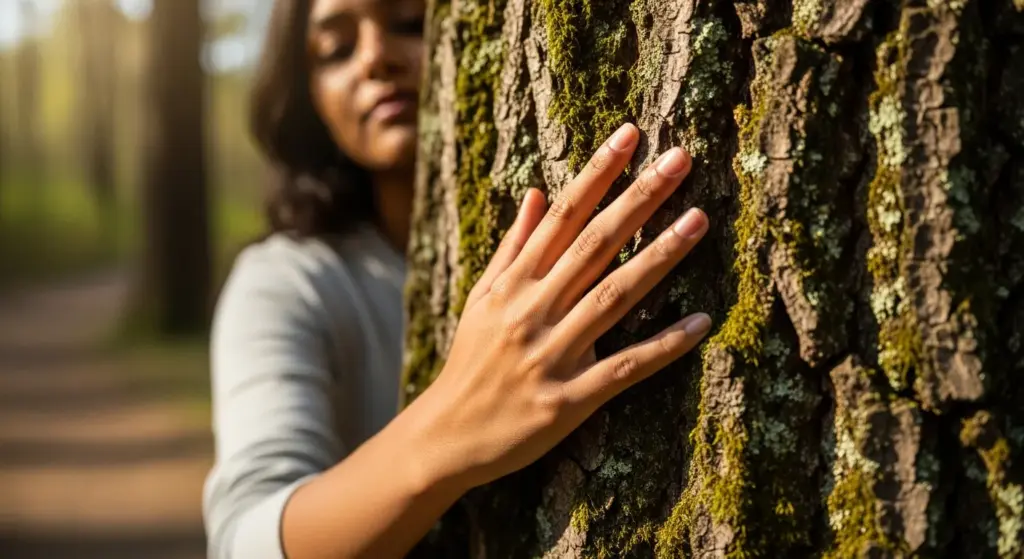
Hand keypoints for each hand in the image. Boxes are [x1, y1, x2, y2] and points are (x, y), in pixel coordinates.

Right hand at [405, 123, 710, 490]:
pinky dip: (663, 345)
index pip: (561, 216)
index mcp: (513, 284)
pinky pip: (624, 367)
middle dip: (638, 200)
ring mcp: (552, 355)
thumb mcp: (481, 298)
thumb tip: (538, 192)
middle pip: (593, 245)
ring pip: (613, 298)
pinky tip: (701, 321)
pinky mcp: (569, 400)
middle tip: (680, 160)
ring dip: (659, 258)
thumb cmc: (471, 361)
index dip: (597, 173)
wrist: (447, 435)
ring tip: (698, 221)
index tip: (630, 136)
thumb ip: (513, 246)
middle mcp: (532, 311)